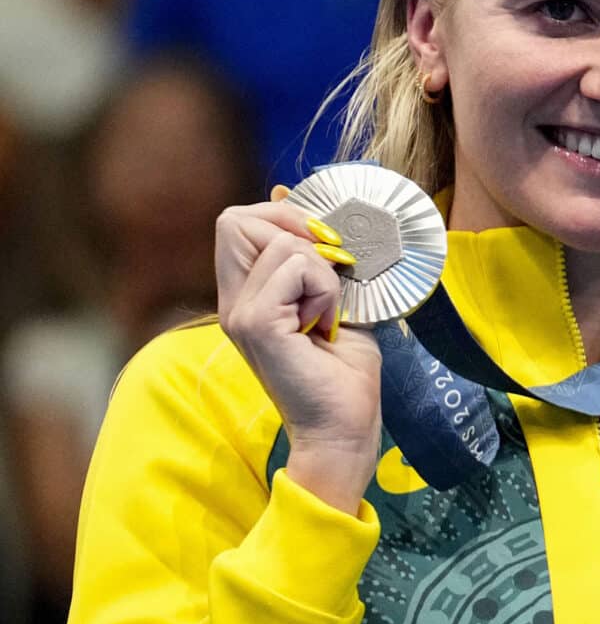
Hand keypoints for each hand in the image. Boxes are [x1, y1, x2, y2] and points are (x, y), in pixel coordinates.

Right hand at [215, 191, 382, 513]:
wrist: (345, 426)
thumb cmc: (343, 370)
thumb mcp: (332, 298)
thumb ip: (314, 257)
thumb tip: (291, 197)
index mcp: (242, 294)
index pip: (236, 221)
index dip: (282, 218)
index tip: (324, 251)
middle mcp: (230, 301)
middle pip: (237, 219)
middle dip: (296, 234)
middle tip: (326, 280)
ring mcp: (237, 313)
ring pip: (282, 242)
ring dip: (323, 273)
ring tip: (326, 315)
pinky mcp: (255, 324)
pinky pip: (298, 267)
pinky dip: (326, 288)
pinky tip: (325, 326)